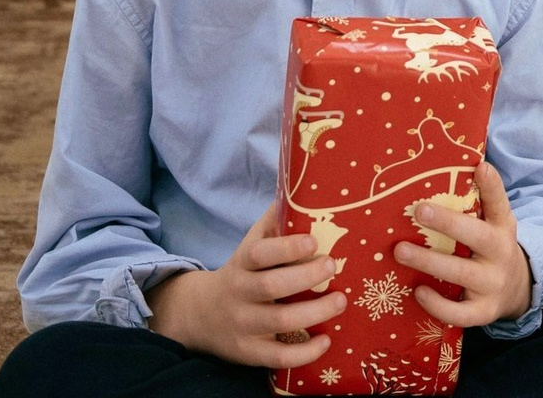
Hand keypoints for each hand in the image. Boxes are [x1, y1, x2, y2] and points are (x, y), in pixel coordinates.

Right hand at [145, 204, 345, 368]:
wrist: (200, 314)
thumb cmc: (242, 270)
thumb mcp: (251, 243)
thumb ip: (274, 221)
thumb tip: (301, 185)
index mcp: (242, 262)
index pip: (259, 253)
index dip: (286, 247)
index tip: (313, 241)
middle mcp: (240, 293)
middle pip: (271, 287)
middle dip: (305, 277)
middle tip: (334, 266)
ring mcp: (243, 325)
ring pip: (278, 323)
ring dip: (313, 313)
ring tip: (341, 301)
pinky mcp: (248, 353)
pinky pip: (276, 357)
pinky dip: (303, 353)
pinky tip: (326, 342)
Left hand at [393, 160, 532, 327]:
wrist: (516, 289)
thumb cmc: (492, 246)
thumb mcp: (494, 221)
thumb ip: (479, 199)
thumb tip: (461, 165)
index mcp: (502, 226)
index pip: (498, 203)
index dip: (491, 185)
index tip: (480, 167)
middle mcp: (500, 253)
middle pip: (476, 236)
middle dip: (448, 223)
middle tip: (419, 210)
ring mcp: (492, 284)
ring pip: (460, 273)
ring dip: (428, 261)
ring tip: (400, 251)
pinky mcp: (483, 311)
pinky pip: (459, 312)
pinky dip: (437, 305)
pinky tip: (418, 291)